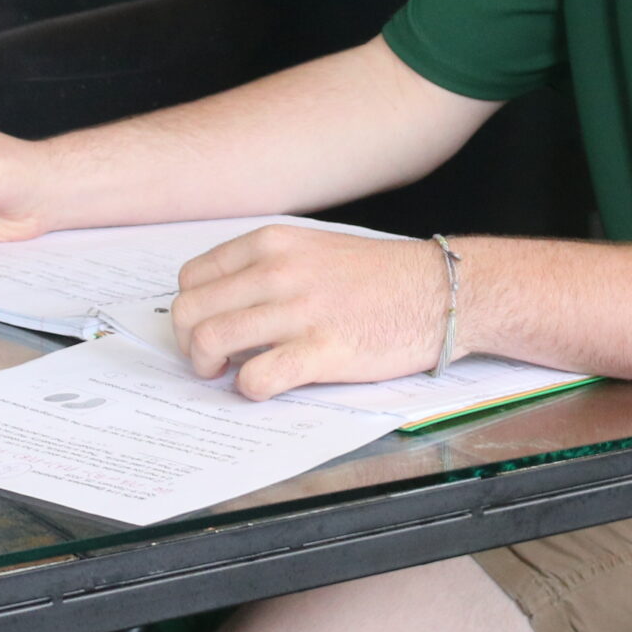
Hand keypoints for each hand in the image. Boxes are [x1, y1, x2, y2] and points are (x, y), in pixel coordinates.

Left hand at [171, 225, 450, 399]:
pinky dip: (250, 388)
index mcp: (274, 243)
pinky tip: (268, 384)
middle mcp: (279, 272)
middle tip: (213, 357)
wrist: (442, 291)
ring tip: (230, 372)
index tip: (210, 325)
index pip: (192, 277)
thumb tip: (223, 304)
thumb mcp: (317, 249)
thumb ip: (269, 268)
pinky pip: (255, 377)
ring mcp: (299, 311)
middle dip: (189, 342)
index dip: (193, 308)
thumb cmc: (382, 276)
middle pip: (188, 310)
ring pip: (209, 341)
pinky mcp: (321, 351)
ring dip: (208, 366)